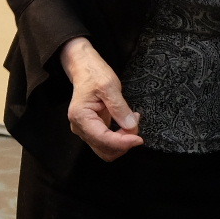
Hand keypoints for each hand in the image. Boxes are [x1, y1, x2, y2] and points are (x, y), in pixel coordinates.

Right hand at [59, 38, 143, 160]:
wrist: (84, 68)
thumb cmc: (94, 73)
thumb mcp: (109, 86)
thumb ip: (120, 107)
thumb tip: (131, 126)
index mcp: (81, 116)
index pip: (103, 139)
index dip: (123, 142)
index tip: (139, 139)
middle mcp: (80, 127)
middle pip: (105, 150)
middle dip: (123, 143)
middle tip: (135, 125)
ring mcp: (86, 129)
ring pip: (107, 149)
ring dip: (122, 141)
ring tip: (131, 122)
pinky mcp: (93, 129)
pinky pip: (108, 142)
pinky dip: (120, 138)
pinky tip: (127, 123)